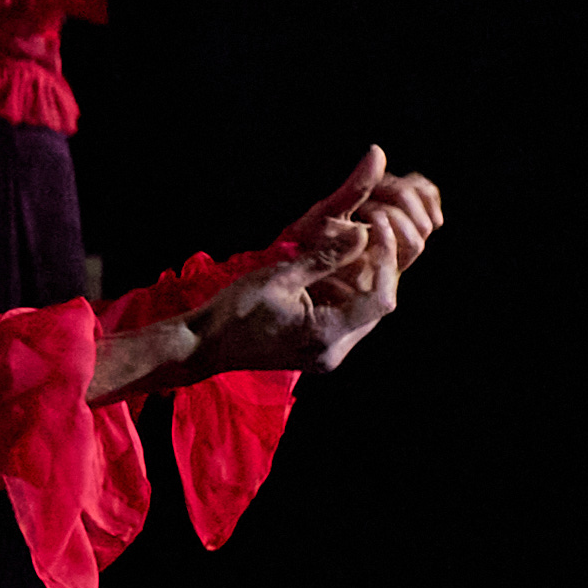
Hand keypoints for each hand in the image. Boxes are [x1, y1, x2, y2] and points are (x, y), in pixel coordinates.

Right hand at [91, 152, 443, 399]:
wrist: (202, 346)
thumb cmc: (233, 312)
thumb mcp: (277, 277)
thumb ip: (323, 258)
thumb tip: (360, 234)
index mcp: (325, 335)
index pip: (381, 299)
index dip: (385, 262)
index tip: (375, 231)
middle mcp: (333, 351)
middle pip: (377, 308)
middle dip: (376, 269)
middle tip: (366, 236)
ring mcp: (327, 356)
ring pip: (365, 314)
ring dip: (363, 281)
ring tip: (349, 251)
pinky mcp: (318, 352)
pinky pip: (347, 322)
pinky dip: (347, 295)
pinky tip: (333, 275)